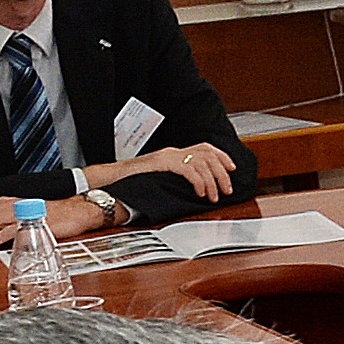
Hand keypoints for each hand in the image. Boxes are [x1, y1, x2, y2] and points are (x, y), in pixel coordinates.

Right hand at [103, 141, 239, 202]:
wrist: (112, 179)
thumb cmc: (134, 182)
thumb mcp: (161, 179)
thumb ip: (178, 180)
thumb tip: (197, 191)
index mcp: (174, 154)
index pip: (205, 148)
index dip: (221, 156)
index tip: (232, 168)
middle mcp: (173, 152)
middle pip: (207, 155)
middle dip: (221, 173)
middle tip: (227, 189)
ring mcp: (168, 156)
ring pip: (201, 163)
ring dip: (212, 181)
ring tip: (214, 196)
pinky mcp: (162, 163)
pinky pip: (188, 170)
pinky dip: (199, 182)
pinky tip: (200, 192)